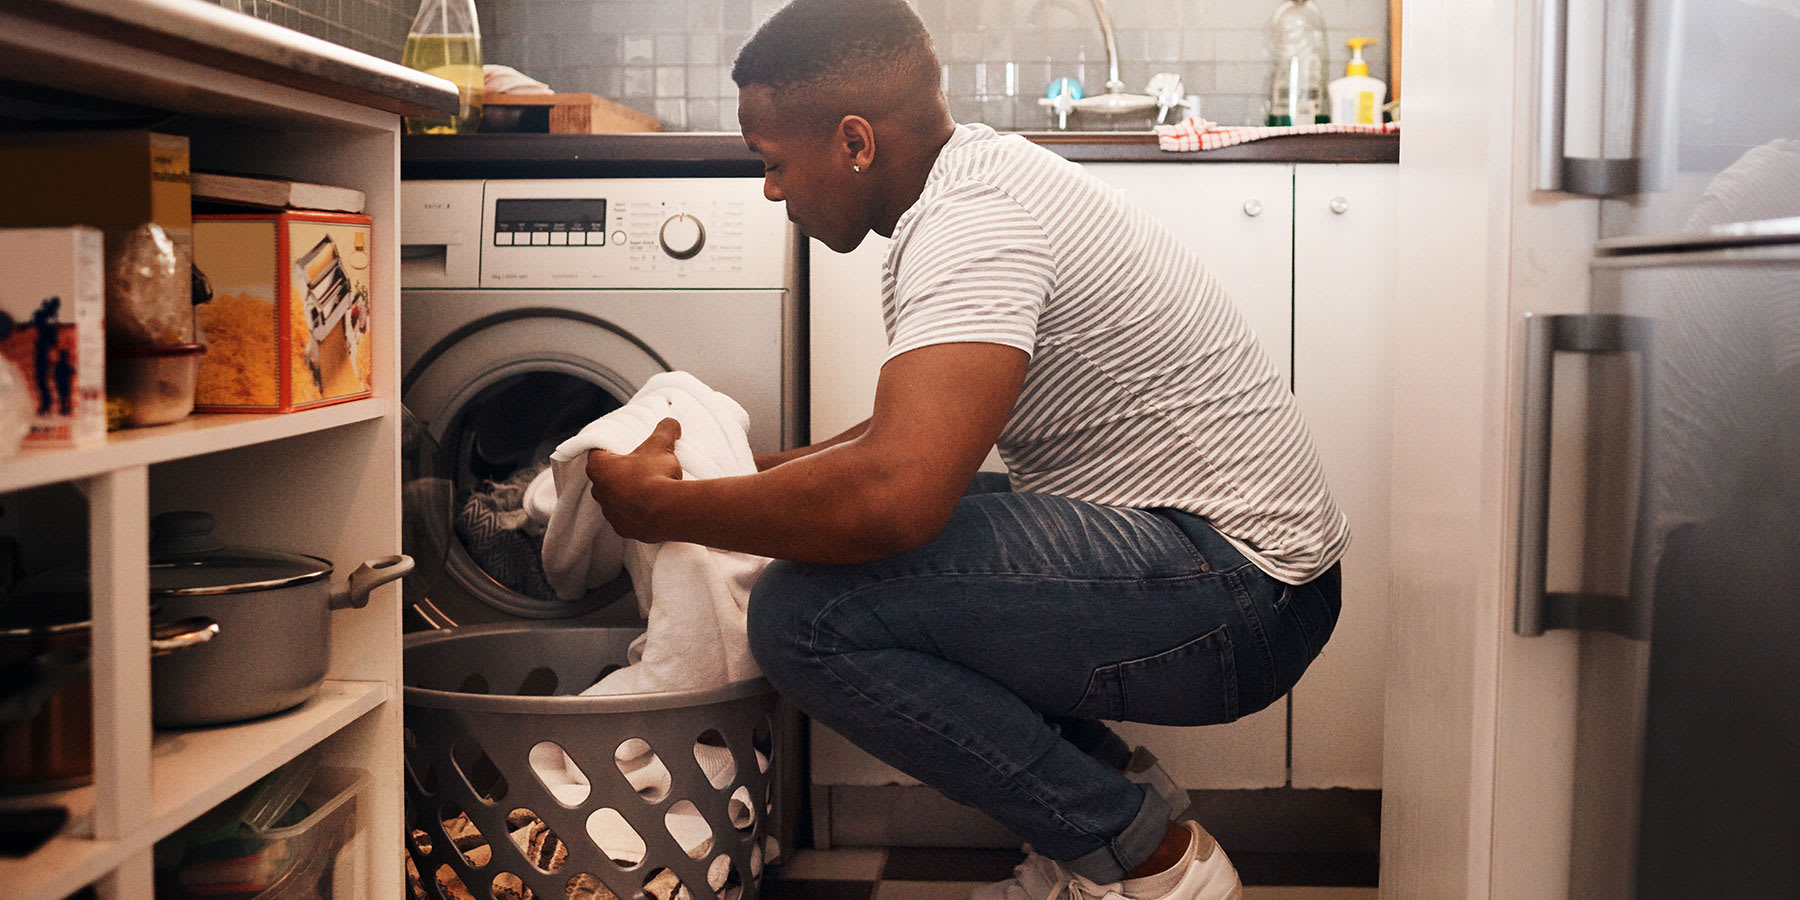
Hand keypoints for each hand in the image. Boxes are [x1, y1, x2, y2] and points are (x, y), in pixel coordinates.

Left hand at [585, 417, 683, 541]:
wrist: (668, 511)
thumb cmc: (656, 474)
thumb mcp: (661, 445)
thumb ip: (664, 430)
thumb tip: (671, 423)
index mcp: (599, 468)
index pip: (596, 453)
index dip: (609, 448)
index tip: (622, 447)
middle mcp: (599, 492)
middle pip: (605, 477)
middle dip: (618, 472)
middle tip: (638, 465)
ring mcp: (610, 513)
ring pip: (614, 499)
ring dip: (626, 494)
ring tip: (648, 488)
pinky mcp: (623, 529)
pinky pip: (626, 518)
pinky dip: (635, 512)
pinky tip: (651, 507)